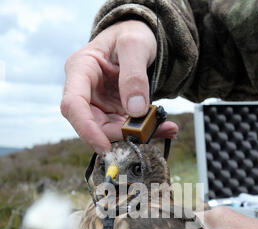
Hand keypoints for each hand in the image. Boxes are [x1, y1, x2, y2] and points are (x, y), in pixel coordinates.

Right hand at [61, 20, 177, 152]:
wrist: (137, 39)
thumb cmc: (131, 34)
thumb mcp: (135, 44)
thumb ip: (134, 75)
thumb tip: (135, 110)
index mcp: (80, 70)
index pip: (73, 105)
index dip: (86, 129)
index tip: (105, 147)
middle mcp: (85, 91)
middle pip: (92, 124)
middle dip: (118, 134)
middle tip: (147, 132)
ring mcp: (98, 104)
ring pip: (111, 131)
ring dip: (137, 135)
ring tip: (166, 128)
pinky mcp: (113, 113)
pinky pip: (126, 128)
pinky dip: (146, 131)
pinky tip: (165, 127)